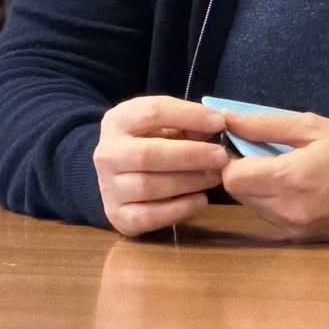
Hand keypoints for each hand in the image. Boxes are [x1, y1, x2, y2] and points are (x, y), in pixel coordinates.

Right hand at [93, 95, 230, 236]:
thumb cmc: (150, 141)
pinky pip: (148, 216)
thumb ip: (187, 123)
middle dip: (190, 155)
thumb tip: (215, 126)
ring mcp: (108, 188)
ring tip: (215, 176)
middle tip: (221, 156)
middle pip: (148, 154)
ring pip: (149, 186)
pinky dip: (178, 209)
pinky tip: (201, 200)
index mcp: (118, 121)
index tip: (219, 123)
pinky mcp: (117, 216)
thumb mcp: (164, 123)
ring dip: (189, 182)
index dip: (189, 115)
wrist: (119, 175)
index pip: (153, 112)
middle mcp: (107, 154)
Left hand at [218, 108, 328, 241]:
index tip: (241, 143)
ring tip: (282, 168)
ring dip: (257, 187)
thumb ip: (267, 124)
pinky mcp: (299, 239)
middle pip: (237, 193)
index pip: (231, 177)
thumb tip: (228, 119)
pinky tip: (295, 187)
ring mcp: (292, 228)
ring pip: (251, 206)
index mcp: (289, 177)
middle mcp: (286, 209)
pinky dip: (272, 201)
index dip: (229, 158)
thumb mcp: (316, 127)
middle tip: (262, 152)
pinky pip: (269, 217)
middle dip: (242, 171)